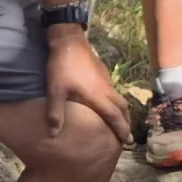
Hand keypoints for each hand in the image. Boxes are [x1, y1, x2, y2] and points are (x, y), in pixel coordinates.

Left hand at [46, 28, 131, 144]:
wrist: (68, 39)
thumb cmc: (62, 66)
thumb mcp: (55, 91)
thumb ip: (55, 113)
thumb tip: (53, 135)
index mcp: (98, 95)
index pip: (114, 116)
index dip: (122, 129)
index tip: (128, 141)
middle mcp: (105, 88)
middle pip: (122, 107)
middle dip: (125, 122)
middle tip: (126, 135)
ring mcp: (105, 78)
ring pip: (117, 97)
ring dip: (120, 110)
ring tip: (117, 120)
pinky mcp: (101, 70)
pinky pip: (112, 89)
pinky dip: (113, 99)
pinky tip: (104, 101)